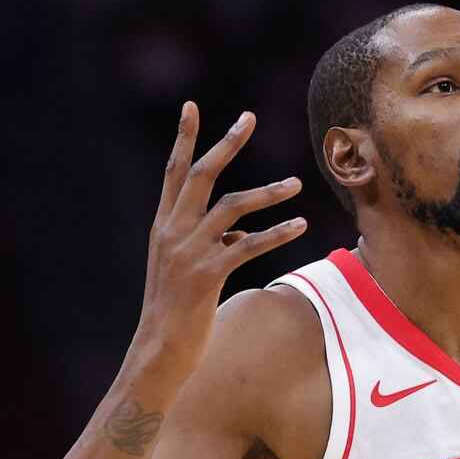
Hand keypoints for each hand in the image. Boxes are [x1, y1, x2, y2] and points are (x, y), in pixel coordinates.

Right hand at [134, 101, 306, 374]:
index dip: (183, 139)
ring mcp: (189, 253)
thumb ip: (209, 244)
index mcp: (163, 227)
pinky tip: (301, 225)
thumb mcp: (187, 270)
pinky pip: (250, 245)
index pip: (173, 173)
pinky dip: (278, 233)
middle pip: (201, 175)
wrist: (158, 351)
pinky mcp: (208, 275)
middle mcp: (172, 233)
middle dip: (226, 144)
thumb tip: (237, 232)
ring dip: (269, 192)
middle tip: (248, 118)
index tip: (191, 107)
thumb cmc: (176, 313)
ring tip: (298, 184)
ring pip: (232, 206)